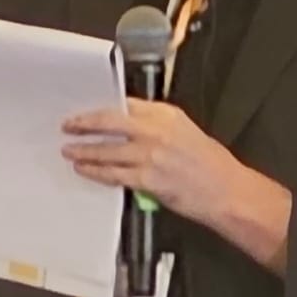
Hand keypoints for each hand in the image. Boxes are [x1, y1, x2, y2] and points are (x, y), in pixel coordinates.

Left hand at [62, 99, 291, 271]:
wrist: (228, 192)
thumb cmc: (211, 165)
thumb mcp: (184, 131)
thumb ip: (156, 125)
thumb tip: (127, 125)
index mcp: (166, 114)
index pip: (125, 103)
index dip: (101, 107)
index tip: (86, 110)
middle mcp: (156, 130)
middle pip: (108, 121)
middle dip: (84, 123)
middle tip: (67, 125)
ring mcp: (150, 155)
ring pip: (106, 150)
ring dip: (83, 150)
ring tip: (68, 150)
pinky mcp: (148, 179)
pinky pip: (113, 173)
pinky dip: (95, 171)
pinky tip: (84, 169)